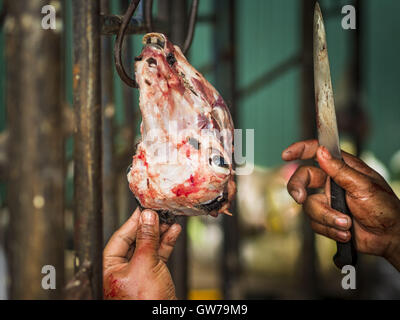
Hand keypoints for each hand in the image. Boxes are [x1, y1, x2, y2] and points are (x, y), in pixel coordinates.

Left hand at [103, 208, 181, 298]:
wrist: (163, 319)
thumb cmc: (146, 302)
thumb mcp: (146, 264)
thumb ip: (146, 238)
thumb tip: (147, 217)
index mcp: (108, 268)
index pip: (120, 237)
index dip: (133, 221)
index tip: (144, 208)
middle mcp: (120, 271)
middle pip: (134, 241)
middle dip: (149, 226)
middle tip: (159, 212)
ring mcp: (136, 275)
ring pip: (147, 247)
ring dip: (160, 234)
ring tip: (170, 220)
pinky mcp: (150, 278)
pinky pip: (157, 256)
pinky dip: (165, 245)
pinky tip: (173, 233)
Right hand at [282, 140, 399, 269]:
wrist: (388, 237)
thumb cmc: (384, 208)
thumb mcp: (364, 186)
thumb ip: (340, 169)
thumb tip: (321, 152)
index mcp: (342, 168)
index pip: (317, 152)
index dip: (300, 150)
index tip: (286, 154)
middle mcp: (331, 182)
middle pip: (302, 179)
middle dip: (298, 188)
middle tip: (300, 198)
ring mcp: (328, 201)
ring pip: (309, 206)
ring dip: (328, 217)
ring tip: (347, 224)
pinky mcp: (326, 219)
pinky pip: (315, 223)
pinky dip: (330, 229)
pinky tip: (346, 232)